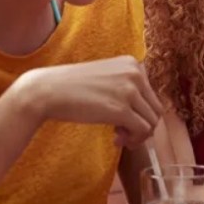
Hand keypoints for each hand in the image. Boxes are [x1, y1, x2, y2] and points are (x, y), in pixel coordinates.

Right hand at [14, 56, 161, 148]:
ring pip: (152, 122)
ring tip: (118, 137)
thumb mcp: (106, 78)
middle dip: (141, 126)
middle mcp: (135, 73)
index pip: (151, 95)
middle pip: (156, 109)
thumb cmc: (72, 88)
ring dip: (137, 135)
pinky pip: (142, 131)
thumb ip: (126, 88)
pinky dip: (132, 140)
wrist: (47, 90)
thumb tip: (146, 116)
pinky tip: (115, 140)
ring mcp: (130, 90)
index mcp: (133, 63)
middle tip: (121, 133)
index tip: (122, 119)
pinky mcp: (122, 109)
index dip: (140, 112)